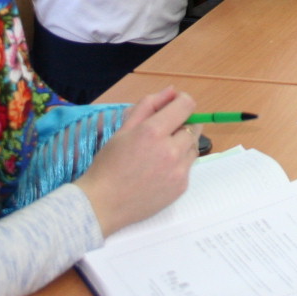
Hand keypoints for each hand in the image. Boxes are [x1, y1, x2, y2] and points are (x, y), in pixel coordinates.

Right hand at [74, 87, 199, 235]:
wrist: (103, 204)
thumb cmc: (109, 164)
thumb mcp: (124, 129)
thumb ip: (149, 105)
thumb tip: (172, 91)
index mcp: (153, 132)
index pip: (186, 105)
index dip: (182, 101)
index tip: (174, 106)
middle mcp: (171, 150)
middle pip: (193, 126)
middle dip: (181, 125)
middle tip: (162, 134)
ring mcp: (179, 171)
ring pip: (193, 147)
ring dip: (182, 145)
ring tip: (160, 154)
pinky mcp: (181, 187)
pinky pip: (188, 167)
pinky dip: (179, 164)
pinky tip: (159, 171)